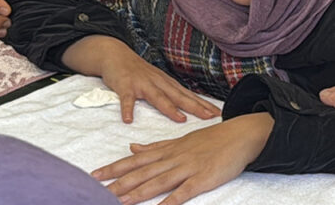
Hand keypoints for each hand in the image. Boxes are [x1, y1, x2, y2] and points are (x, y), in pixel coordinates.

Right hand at [64, 35, 220, 123]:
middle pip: (179, 96)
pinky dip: (128, 109)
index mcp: (167, 83)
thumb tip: (189, 107)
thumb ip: (171, 93)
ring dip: (169, 108)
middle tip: (210, 116)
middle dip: (196, 107)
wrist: (116, 55)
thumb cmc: (139, 72)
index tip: (219, 113)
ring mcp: (142, 84)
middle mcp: (158, 82)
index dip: (204, 104)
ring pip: (158, 97)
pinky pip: (127, 99)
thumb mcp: (158, 81)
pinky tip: (128, 120)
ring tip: (181, 119)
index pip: (189, 95)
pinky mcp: (125, 86)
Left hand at [93, 112, 273, 204]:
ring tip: (118, 201)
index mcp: (168, 150)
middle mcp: (174, 158)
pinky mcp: (203, 178)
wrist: (240, 135)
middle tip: (96, 191)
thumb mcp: (180, 140)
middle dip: (118, 183)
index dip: (114, 168)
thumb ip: (155, 146)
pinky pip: (184, 192)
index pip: (135, 160)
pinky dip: (171, 201)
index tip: (94, 174)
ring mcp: (188, 168)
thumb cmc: (211, 139)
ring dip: (138, 192)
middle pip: (142, 172)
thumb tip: (132, 148)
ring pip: (158, 181)